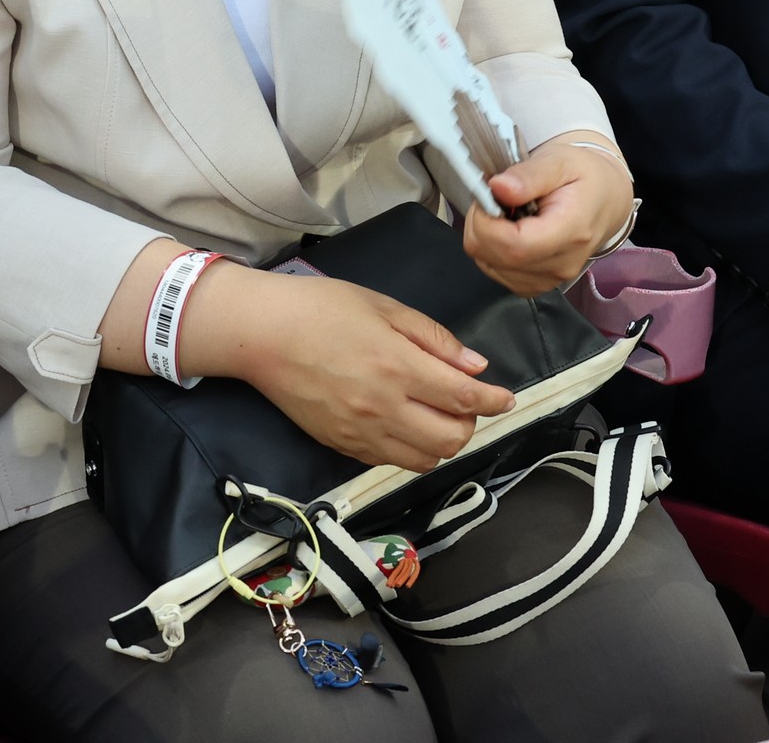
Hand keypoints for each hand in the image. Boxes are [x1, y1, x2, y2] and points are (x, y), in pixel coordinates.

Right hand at [193, 266, 514, 471]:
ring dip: (443, 441)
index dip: (495, 401)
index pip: (465, 399)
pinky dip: (412, 449)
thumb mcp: (383, 307)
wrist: (262, 336)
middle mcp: (385, 408)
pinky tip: (406, 424)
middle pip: (452, 438)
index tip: (506, 397)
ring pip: (426, 460)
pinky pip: (393, 462)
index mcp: (399, 367)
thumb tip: (474, 366)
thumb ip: (433, 338)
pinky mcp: (343, 447)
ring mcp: (363, 434)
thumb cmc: (322, 309)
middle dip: (470, 422)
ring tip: (437, 415)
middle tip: (465, 401)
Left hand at [462, 135, 632, 293]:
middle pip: (496, 258)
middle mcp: (562, 264)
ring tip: (505, 214)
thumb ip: (529, 175)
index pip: (514, 246)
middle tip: (494, 199)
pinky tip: (507, 231)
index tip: (487, 196)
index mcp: (572, 231)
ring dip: (485, 238)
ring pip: (490, 266)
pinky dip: (492, 251)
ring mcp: (550, 279)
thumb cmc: (584, 178)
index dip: (486, 222)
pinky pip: (498, 273)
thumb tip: (498, 187)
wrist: (605, 199)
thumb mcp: (560, 161)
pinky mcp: (537, 285)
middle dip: (480, 225)